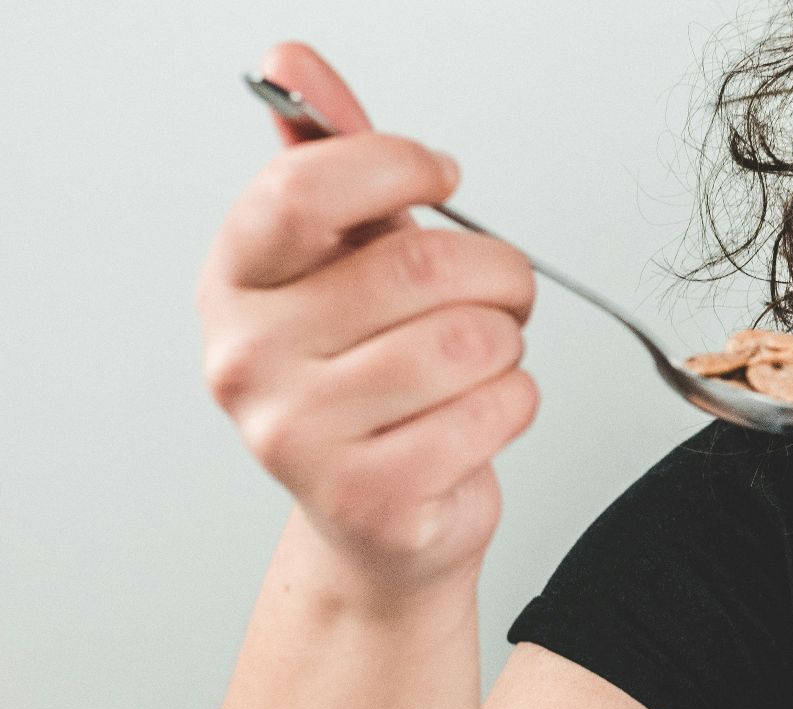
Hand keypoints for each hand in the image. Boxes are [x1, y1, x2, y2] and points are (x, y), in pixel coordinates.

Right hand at [196, 42, 538, 601]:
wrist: (378, 522)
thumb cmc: (370, 381)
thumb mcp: (348, 263)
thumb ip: (332, 162)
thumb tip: (293, 62)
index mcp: (235, 282)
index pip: (308, 187)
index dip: (399, 164)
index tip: (443, 177)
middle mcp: (247, 358)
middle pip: (420, 267)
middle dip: (499, 271)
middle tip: (505, 290)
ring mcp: (298, 436)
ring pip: (469, 344)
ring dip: (510, 345)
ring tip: (486, 359)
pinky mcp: (369, 497)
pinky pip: (495, 411)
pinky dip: (517, 405)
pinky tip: (481, 416)